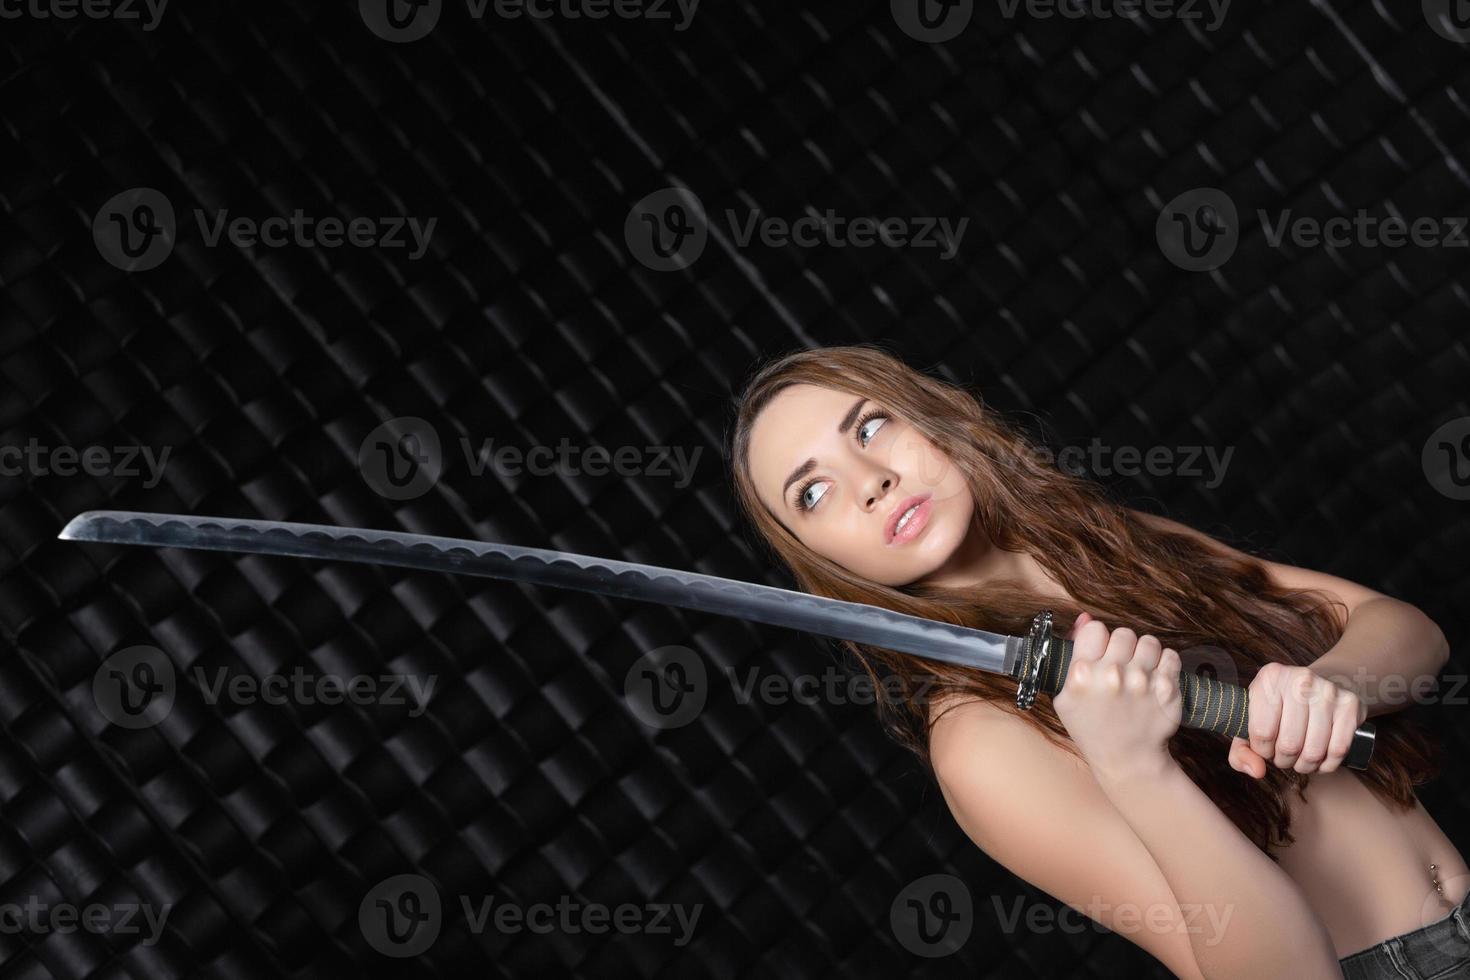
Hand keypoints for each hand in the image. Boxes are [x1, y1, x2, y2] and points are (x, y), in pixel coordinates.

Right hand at [1053, 612, 1182, 780]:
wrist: (1126, 759)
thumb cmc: (1092, 728)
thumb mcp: (1066, 696)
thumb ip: (1074, 654)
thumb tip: (1085, 618)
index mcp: (1082, 675)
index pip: (1094, 629)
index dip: (1098, 640)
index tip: (1101, 653)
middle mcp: (1111, 675)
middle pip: (1123, 633)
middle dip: (1123, 647)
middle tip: (1122, 664)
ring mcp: (1141, 682)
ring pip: (1148, 641)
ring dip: (1145, 653)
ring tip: (1141, 669)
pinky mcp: (1167, 689)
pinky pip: (1171, 655)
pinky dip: (1165, 664)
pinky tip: (1156, 677)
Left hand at [1227, 663, 1366, 777]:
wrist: (1319, 685)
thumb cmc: (1279, 708)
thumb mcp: (1252, 720)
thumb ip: (1241, 750)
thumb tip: (1256, 771)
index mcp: (1270, 678)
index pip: (1262, 731)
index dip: (1262, 750)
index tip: (1265, 749)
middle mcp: (1299, 679)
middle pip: (1289, 744)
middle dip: (1283, 760)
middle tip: (1284, 756)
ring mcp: (1328, 691)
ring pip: (1314, 750)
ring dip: (1305, 765)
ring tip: (1299, 760)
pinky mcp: (1350, 705)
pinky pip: (1338, 749)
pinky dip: (1327, 765)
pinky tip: (1319, 761)